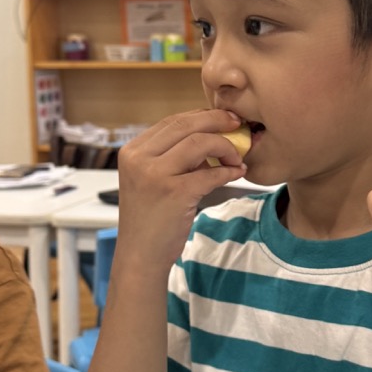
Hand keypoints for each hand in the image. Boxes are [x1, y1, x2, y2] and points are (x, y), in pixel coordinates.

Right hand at [114, 109, 247, 270]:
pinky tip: (238, 173)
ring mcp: (154, 175)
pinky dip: (229, 171)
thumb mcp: (152, 178)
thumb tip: (212, 133)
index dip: (202, 117)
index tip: (224, 119)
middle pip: (186, 125)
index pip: (172, 121)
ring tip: (236, 158)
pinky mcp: (174, 193)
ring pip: (200, 142)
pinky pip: (211, 173)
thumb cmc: (151, 218)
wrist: (140, 255)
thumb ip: (173, 156)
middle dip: (218, 120)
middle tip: (240, 125)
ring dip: (226, 147)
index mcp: (132, 150)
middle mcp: (139, 158)